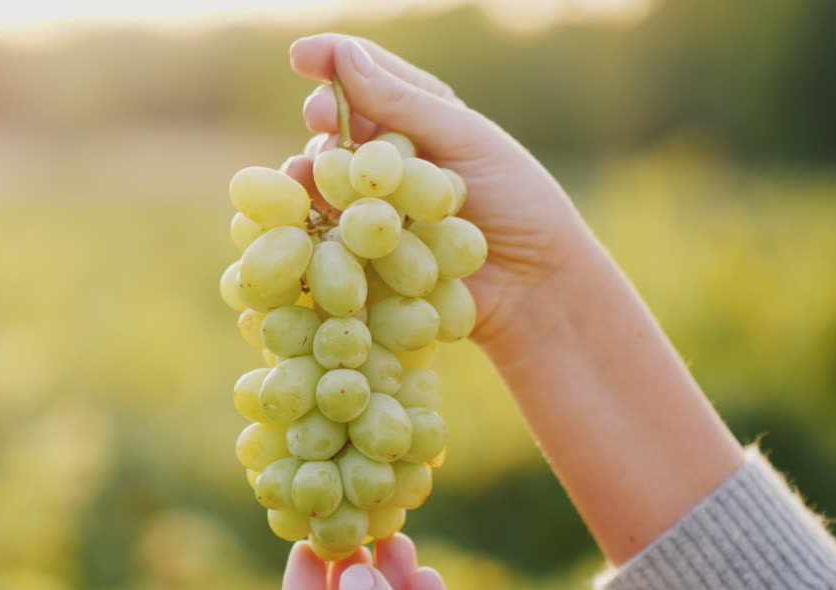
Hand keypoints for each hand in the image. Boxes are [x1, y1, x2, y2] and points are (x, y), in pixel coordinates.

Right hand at [281, 33, 598, 361]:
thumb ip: (403, 101)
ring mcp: (374, 204)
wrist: (534, 288)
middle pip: (340, 124)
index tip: (301, 56)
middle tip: (318, 117)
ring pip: (326, 175)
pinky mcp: (363, 250)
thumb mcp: (465, 140)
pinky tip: (305, 211)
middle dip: (324, 115)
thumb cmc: (518, 204)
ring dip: (312, 168)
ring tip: (307, 171)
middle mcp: (392, 158)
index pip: (370, 76)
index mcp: (422, 117)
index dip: (333, 61)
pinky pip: (325, 227)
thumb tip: (347, 56)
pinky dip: (308, 215)